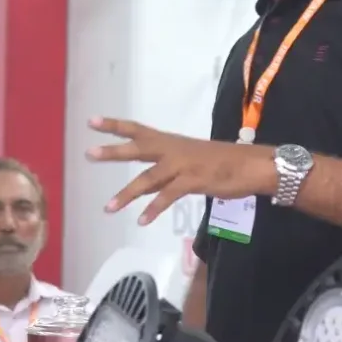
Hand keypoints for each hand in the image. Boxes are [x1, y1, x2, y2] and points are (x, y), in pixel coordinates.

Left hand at [88, 117, 272, 225]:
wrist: (252, 165)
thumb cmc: (224, 163)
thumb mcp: (189, 163)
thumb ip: (165, 174)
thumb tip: (143, 187)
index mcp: (172, 142)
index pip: (138, 130)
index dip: (115, 126)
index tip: (92, 121)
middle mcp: (174, 150)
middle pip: (138, 148)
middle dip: (113, 151)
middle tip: (89, 153)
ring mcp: (183, 165)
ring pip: (149, 178)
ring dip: (127, 194)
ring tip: (108, 207)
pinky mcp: (194, 181)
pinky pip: (169, 196)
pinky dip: (154, 208)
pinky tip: (142, 220)